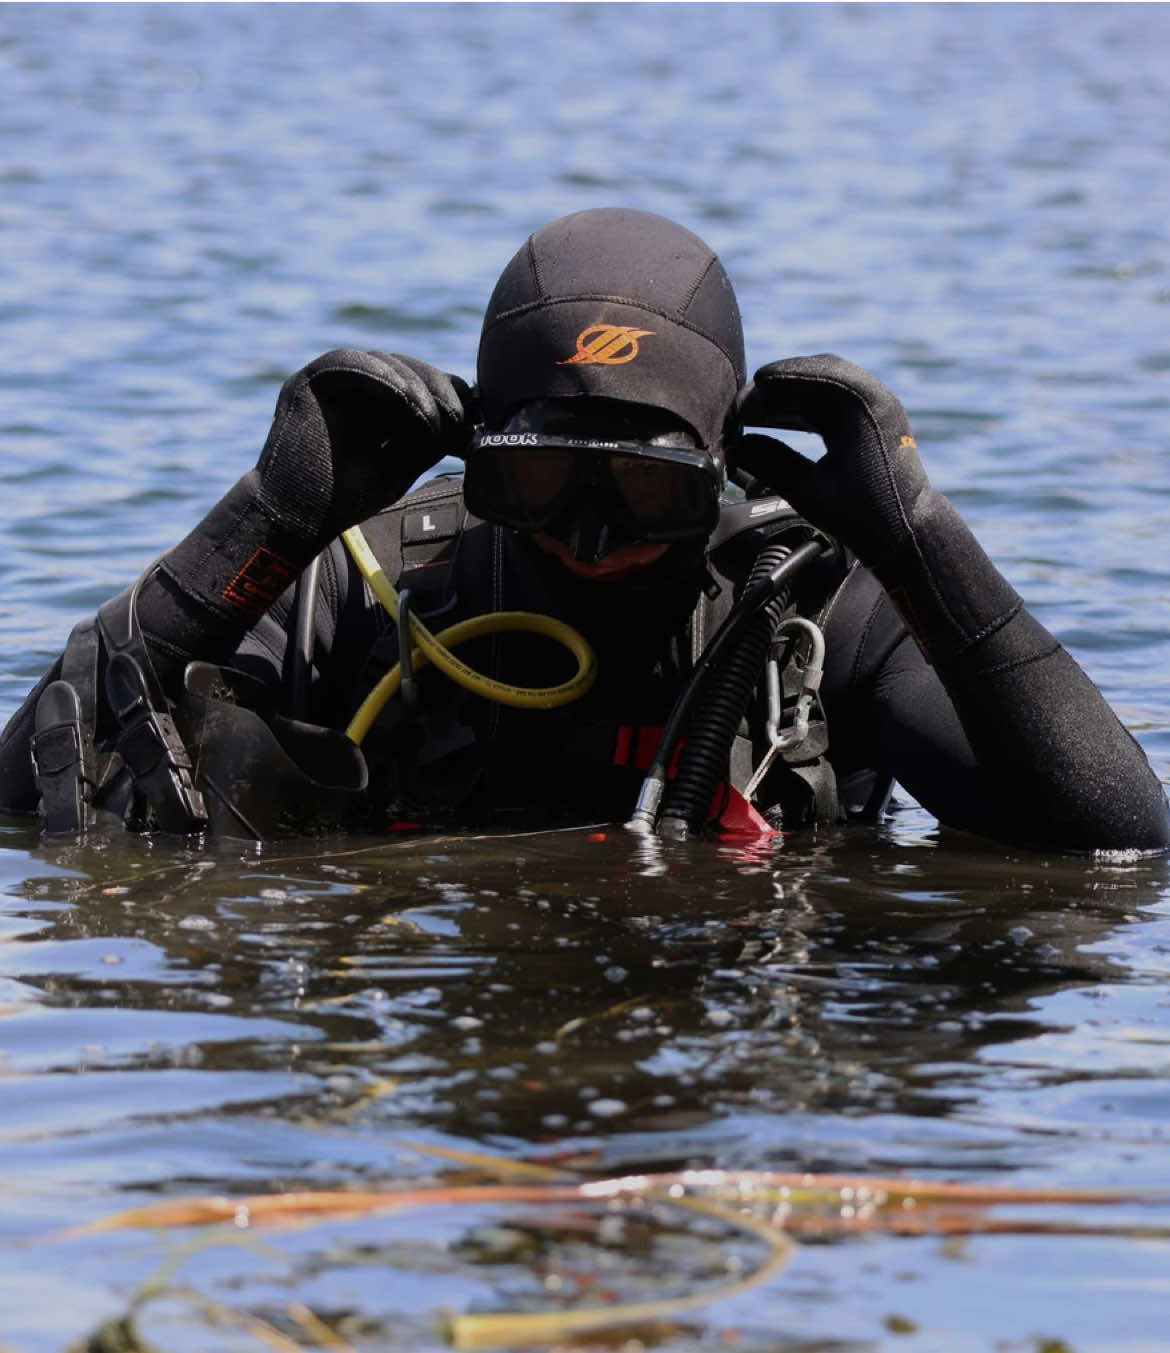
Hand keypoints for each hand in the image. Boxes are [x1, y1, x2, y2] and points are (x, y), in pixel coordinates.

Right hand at [257, 349, 473, 545]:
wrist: (296, 518)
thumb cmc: (345, 497)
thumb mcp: (401, 464)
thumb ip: (430, 439)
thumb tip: (469, 417)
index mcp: (377, 406)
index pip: (420, 384)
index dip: (448, 392)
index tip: (473, 416)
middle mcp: (354, 390)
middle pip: (407, 368)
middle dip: (438, 388)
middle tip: (458, 417)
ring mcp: (332, 383)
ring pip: (385, 362)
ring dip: (415, 387)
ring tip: (432, 421)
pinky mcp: (311, 380)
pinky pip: (351, 362)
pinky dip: (383, 378)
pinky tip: (407, 402)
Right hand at [736, 354, 929, 570]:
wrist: (906, 532)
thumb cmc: (864, 516)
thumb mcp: (809, 492)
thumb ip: (770, 464)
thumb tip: (736, 447)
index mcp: (865, 408)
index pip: (816, 373)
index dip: (777, 379)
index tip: (748, 390)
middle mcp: (873, 398)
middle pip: (817, 374)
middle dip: (777, 387)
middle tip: (744, 405)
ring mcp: (873, 406)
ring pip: (821, 385)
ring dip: (787, 395)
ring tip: (753, 412)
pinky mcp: (868, 420)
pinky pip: (829, 401)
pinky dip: (801, 406)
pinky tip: (775, 418)